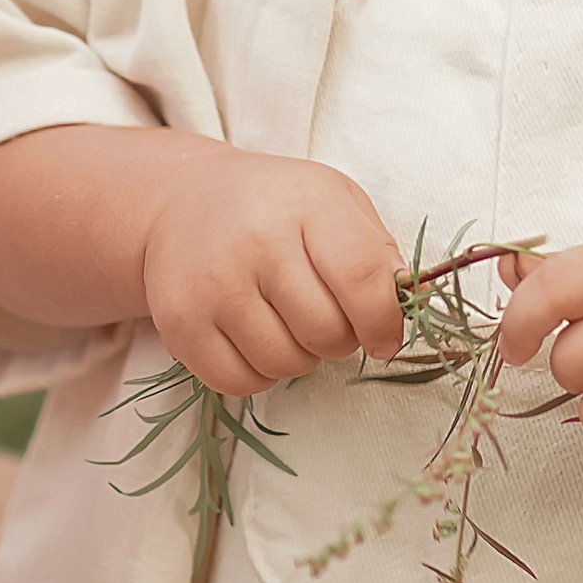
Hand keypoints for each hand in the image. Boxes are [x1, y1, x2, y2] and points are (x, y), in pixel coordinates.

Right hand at [138, 145, 407, 395]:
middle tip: (324, 316)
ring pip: (285, 363)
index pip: (361, 276)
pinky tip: (253, 336)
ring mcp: (212, 284)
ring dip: (299, 357)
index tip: (384, 336)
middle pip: (325, 331)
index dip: (383, 320)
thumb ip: (376, 249)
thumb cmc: (273, 205)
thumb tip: (403, 304)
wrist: (181, 199)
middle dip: (339, 338)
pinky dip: (258, 374)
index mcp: (305, 203)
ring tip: (285, 320)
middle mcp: (255, 241)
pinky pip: (241, 383)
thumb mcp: (333, 200)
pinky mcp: (179, 324)